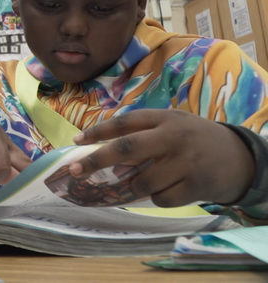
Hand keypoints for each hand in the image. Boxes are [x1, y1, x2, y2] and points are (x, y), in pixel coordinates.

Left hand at [70, 109, 254, 205]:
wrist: (241, 157)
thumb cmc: (195, 139)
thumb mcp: (172, 124)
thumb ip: (142, 132)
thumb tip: (101, 150)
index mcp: (165, 118)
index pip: (124, 123)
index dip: (97, 132)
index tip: (76, 141)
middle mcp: (173, 137)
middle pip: (126, 149)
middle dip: (96, 161)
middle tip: (75, 171)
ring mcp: (185, 162)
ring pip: (141, 182)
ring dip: (134, 186)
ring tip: (144, 181)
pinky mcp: (196, 186)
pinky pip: (161, 199)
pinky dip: (158, 198)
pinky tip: (170, 188)